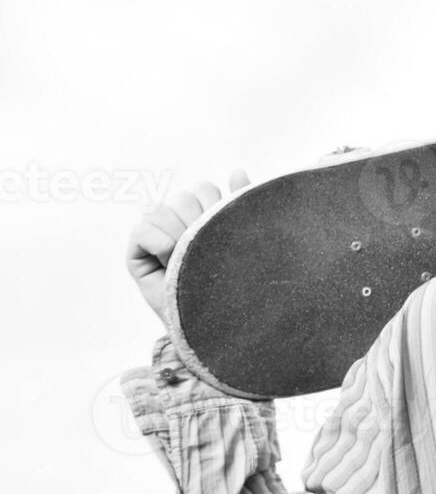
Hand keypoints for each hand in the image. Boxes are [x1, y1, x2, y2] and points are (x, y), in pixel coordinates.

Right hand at [125, 169, 250, 325]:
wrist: (216, 321)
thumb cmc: (231, 282)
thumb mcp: (240, 239)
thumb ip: (239, 205)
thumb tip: (237, 171)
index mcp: (202, 215)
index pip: (203, 188)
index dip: (215, 205)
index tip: (223, 232)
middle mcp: (177, 223)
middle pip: (184, 196)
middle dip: (199, 221)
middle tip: (206, 250)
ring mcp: (155, 237)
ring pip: (162, 210)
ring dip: (180, 234)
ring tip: (189, 258)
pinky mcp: (136, 255)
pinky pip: (142, 229)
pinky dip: (158, 242)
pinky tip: (170, 260)